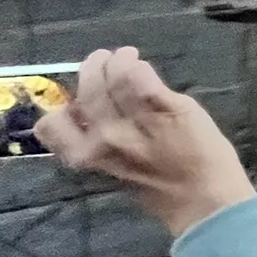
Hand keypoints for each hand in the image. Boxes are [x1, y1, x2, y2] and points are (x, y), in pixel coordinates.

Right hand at [33, 47, 254, 237]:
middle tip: (103, 59)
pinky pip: (142, 79)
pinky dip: (137, 66)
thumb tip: (91, 114)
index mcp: (89, 157)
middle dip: (92, 69)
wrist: (205, 200)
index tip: (76, 100)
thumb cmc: (162, 188)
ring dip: (117, 60)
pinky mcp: (169, 108)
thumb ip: (101, 143)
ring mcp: (138, 122)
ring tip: (126, 56)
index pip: (51, 126)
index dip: (62, 107)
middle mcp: (107, 138)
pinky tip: (140, 63)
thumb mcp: (117, 169)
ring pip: (114, 77)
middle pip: (87, 91)